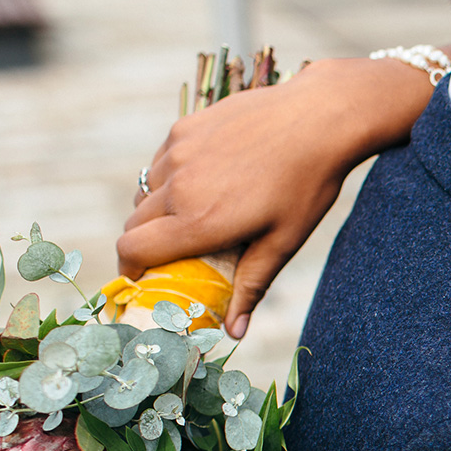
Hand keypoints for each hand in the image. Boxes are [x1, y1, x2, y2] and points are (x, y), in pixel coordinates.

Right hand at [118, 55, 434, 337]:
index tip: (142, 279)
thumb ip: (251, 286)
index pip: (133, 250)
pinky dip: (169, 178)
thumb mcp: (283, 241)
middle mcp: (179, 184)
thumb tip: (233, 333)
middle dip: (144, 244)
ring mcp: (178, 151)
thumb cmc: (307, 185)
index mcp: (199, 220)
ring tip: (192, 217)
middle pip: (133, 224)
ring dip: (157, 210)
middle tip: (172, 253)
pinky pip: (160, 162)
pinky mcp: (185, 127)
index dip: (130, 270)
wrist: (320, 117)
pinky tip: (205, 181)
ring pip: (145, 192)